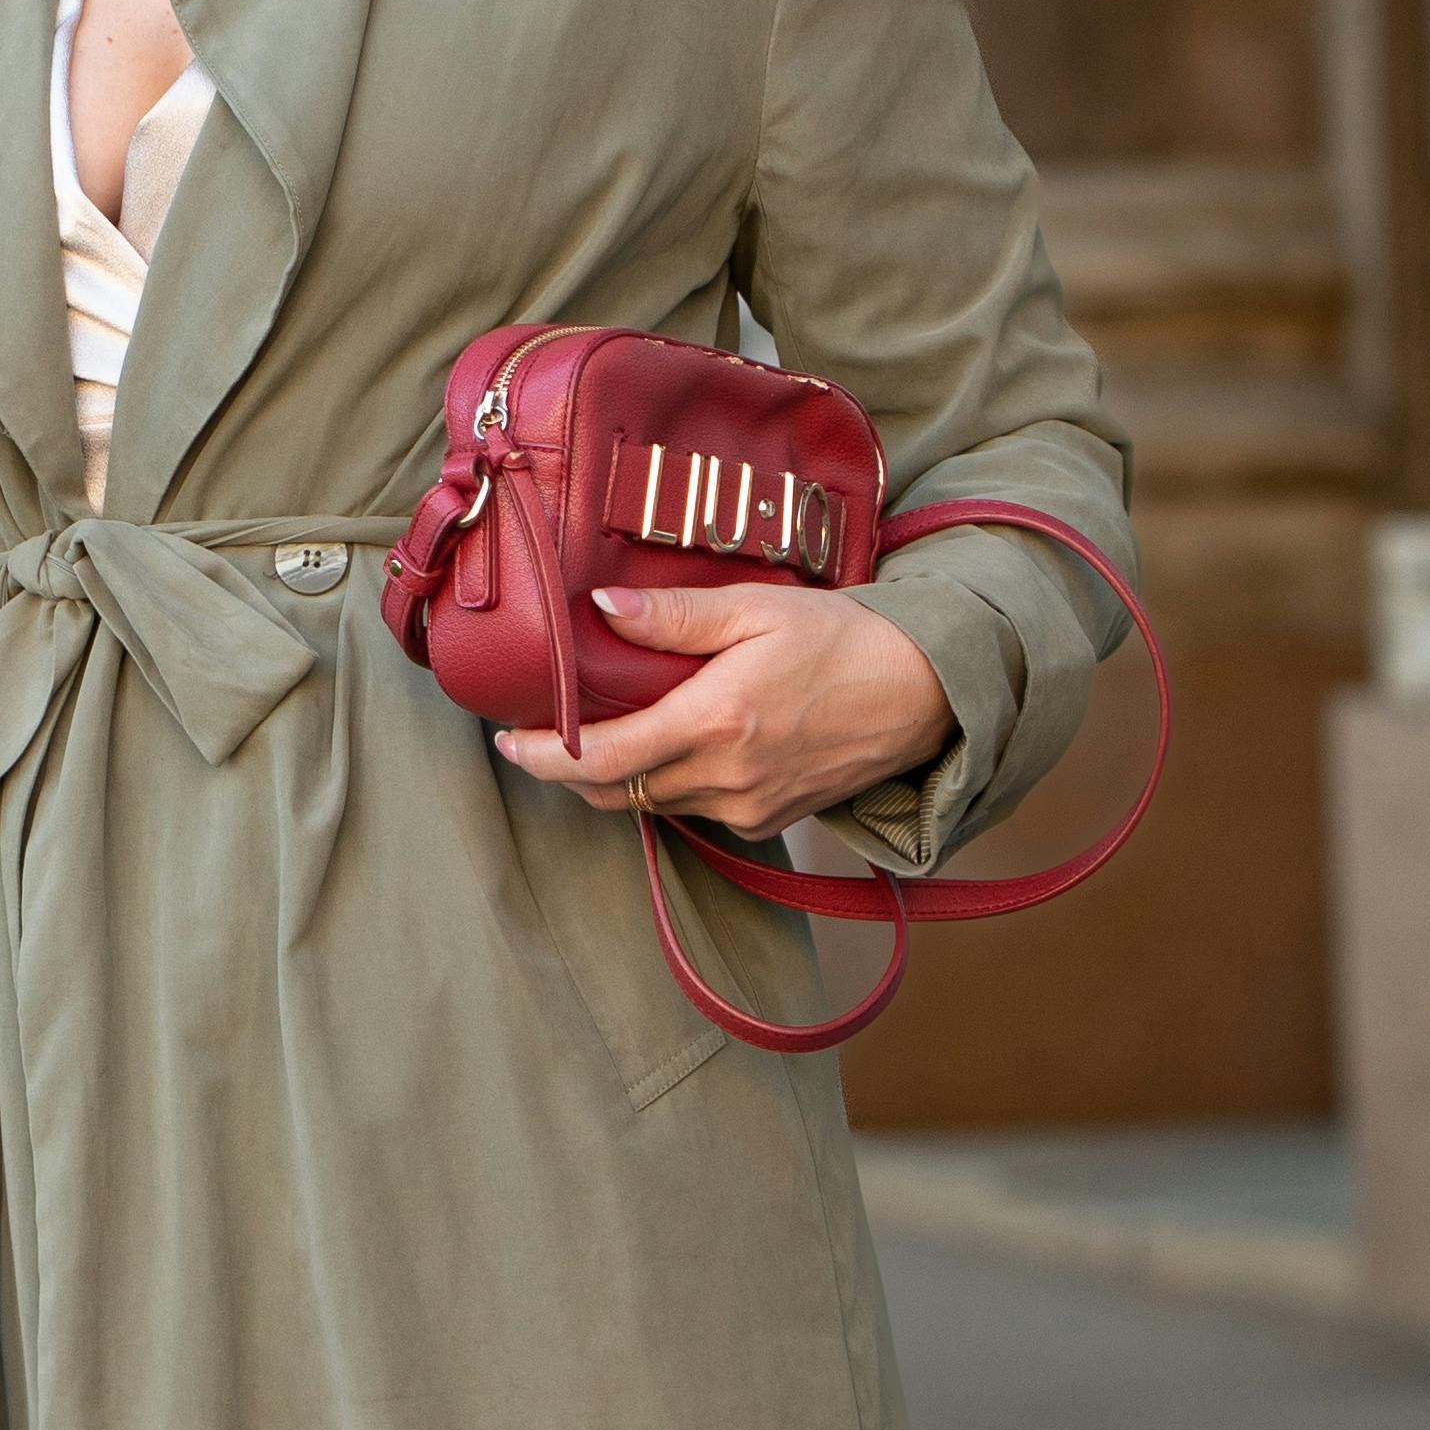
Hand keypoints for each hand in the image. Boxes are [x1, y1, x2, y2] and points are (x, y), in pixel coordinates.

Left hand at [489, 580, 954, 841]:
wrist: (922, 694)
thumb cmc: (843, 639)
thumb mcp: (756, 610)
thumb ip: (675, 617)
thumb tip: (601, 609)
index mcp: (715, 722)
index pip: (603, 758)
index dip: (546, 755)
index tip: (508, 740)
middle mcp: (725, 777)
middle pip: (615, 792)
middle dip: (569, 770)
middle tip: (541, 735)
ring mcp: (746, 807)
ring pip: (652, 804)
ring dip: (617, 777)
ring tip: (600, 732)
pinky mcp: (765, 820)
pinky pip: (693, 808)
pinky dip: (667, 782)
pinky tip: (668, 744)